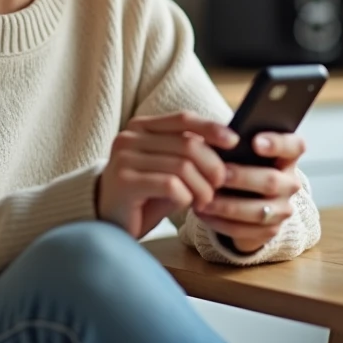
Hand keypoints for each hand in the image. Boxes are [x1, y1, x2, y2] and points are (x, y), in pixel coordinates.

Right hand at [97, 112, 238, 238]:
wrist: (108, 223)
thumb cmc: (144, 195)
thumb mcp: (168, 168)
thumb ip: (189, 153)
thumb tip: (229, 144)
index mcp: (141, 127)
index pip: (183, 118)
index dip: (212, 128)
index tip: (234, 142)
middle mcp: (129, 137)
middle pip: (188, 144)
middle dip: (212, 166)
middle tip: (220, 184)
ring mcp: (124, 159)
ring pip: (182, 166)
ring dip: (202, 187)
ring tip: (205, 200)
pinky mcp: (124, 182)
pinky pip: (170, 185)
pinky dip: (185, 196)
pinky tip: (185, 205)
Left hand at [195, 132, 306, 253]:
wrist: (246, 199)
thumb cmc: (241, 164)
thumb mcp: (243, 151)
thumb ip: (236, 144)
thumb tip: (217, 139)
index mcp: (287, 156)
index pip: (294, 146)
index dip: (277, 143)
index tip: (255, 142)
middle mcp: (290, 183)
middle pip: (271, 181)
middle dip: (242, 178)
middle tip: (219, 175)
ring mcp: (283, 209)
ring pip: (258, 211)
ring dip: (228, 206)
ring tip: (203, 200)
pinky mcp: (271, 229)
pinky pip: (246, 230)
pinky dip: (222, 222)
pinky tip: (204, 214)